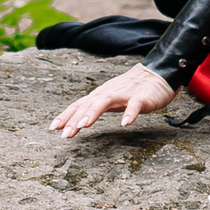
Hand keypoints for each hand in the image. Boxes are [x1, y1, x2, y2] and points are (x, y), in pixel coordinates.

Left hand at [49, 63, 175, 137]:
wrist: (156, 75)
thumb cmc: (129, 90)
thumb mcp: (108, 99)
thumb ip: (92, 109)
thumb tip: (73, 121)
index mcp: (99, 96)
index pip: (78, 105)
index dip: (65, 116)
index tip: (53, 128)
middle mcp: (108, 93)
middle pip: (88, 105)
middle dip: (75, 119)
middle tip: (65, 134)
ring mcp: (124, 95)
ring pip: (105, 101)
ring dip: (93, 112)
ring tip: (84, 125)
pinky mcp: (141, 98)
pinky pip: (134, 105)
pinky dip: (129, 113)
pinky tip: (125, 124)